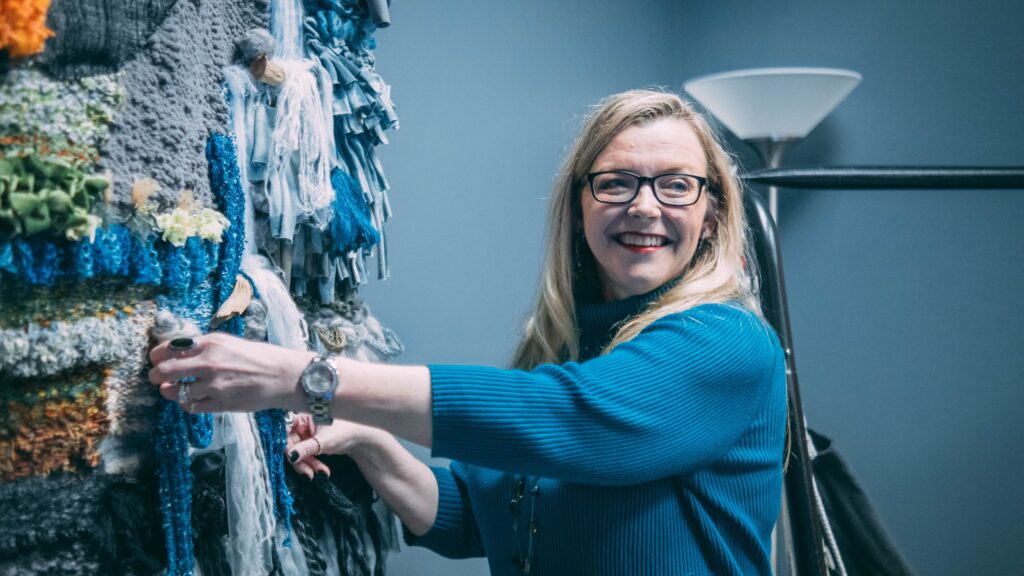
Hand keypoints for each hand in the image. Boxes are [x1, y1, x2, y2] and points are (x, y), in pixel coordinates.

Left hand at [149, 332, 313, 413]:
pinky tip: (192, 399)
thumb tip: (175, 351)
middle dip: (154, 376)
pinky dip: (186, 403)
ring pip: (173, 392)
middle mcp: (208, 363)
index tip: (156, 360)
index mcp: (210, 343)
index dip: (156, 356)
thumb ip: (202, 346)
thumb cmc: (258, 357)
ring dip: (168, 391)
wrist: (283, 376)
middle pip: (163, 371)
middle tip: (155, 378)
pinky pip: (190, 406)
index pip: (167, 349)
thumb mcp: (228, 342)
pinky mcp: (219, 404)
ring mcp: (213, 386)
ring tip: (173, 389)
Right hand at [286, 413, 385, 478]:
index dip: (287, 446)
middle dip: (301, 461)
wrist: (361, 438)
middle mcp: (301, 424)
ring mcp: (305, 434)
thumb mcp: (324, 441)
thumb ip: (306, 449)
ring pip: (297, 453)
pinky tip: (322, 471)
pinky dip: (312, 464)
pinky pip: (304, 456)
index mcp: (302, 416)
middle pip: (291, 445)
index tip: (293, 459)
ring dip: (307, 465)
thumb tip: (290, 456)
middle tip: (309, 473)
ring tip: (321, 472)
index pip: (285, 431)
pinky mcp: (310, 443)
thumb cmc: (344, 432)